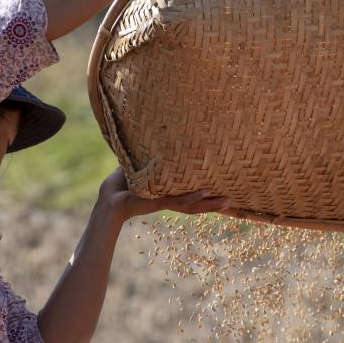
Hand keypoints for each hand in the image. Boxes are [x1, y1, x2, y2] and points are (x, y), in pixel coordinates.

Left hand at [97, 167, 231, 222]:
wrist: (110, 198)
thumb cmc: (123, 183)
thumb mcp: (140, 167)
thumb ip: (149, 156)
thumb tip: (153, 137)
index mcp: (169, 194)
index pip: (192, 197)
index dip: (207, 197)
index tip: (222, 192)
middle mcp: (170, 200)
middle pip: (197, 204)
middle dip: (214, 204)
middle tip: (232, 201)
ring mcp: (166, 202)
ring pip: (193, 205)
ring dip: (210, 203)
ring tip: (227, 201)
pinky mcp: (159, 201)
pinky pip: (179, 200)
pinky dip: (193, 196)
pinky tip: (206, 192)